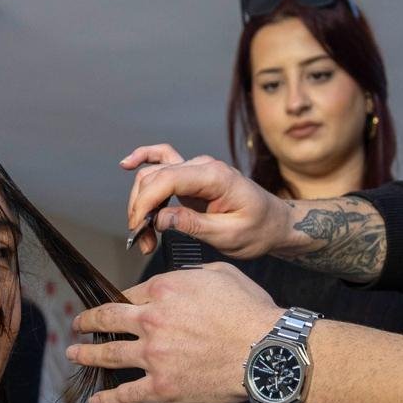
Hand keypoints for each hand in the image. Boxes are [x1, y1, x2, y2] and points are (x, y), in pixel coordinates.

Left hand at [69, 261, 279, 402]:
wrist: (265, 351)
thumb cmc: (250, 311)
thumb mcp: (221, 274)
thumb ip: (193, 274)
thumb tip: (183, 278)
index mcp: (164, 290)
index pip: (130, 293)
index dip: (121, 299)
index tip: (115, 305)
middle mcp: (151, 321)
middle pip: (107, 319)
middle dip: (88, 321)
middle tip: (78, 324)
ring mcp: (153, 356)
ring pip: (108, 355)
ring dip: (86, 354)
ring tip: (73, 354)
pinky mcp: (161, 387)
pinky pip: (126, 395)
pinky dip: (108, 400)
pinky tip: (96, 400)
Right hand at [121, 144, 291, 258]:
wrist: (275, 223)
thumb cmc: (259, 229)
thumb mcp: (229, 235)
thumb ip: (193, 224)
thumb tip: (160, 219)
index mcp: (215, 176)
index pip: (167, 179)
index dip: (146, 202)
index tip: (138, 227)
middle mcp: (203, 166)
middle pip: (155, 177)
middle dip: (141, 210)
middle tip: (143, 242)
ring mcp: (197, 168)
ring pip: (153, 174)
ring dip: (142, 203)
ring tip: (146, 236)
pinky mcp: (192, 176)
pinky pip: (163, 160)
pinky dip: (145, 160)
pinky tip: (127, 163)